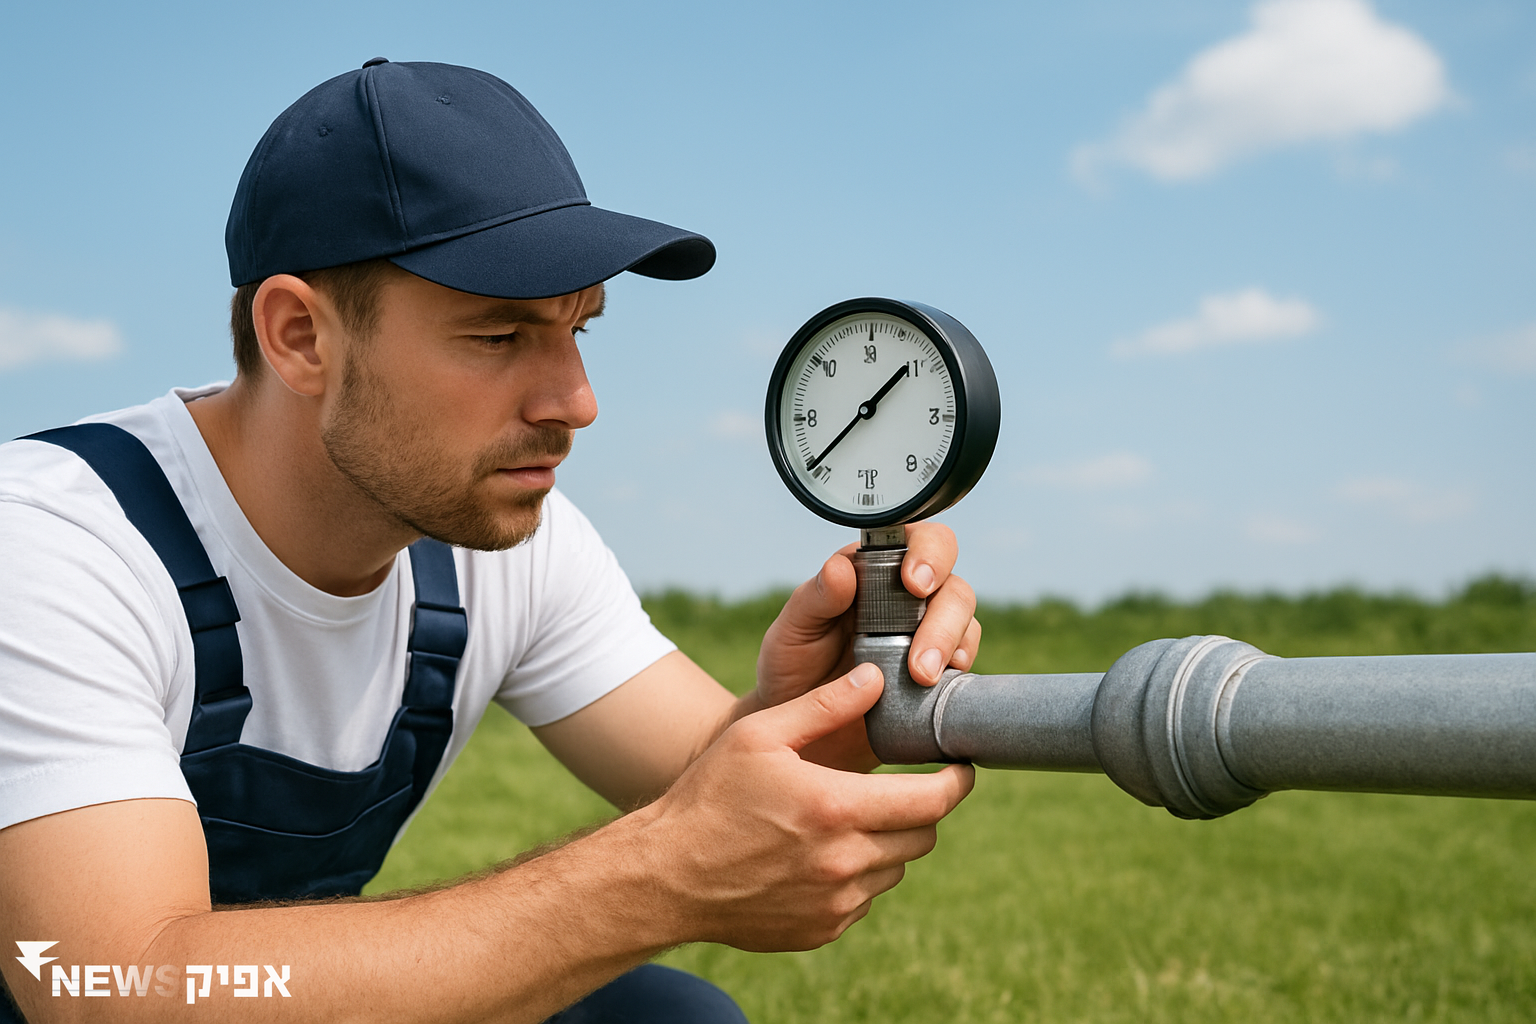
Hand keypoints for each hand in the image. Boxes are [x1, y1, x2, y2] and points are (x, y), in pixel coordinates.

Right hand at [640, 663, 974, 950]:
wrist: (665, 876)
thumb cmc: (709, 797)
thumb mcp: (760, 736)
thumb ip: (824, 705)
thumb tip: (875, 676)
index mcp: (835, 807)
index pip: (932, 800)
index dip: (957, 782)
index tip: (962, 768)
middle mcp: (844, 863)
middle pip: (922, 836)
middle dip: (920, 808)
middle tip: (898, 787)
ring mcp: (835, 904)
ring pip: (894, 868)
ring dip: (887, 842)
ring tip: (847, 817)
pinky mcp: (822, 929)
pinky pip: (864, 900)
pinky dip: (857, 876)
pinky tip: (819, 854)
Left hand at [749, 521, 980, 770]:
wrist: (800, 730)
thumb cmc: (793, 668)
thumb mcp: (793, 631)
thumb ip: (815, 598)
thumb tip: (842, 567)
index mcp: (873, 571)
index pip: (918, 541)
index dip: (928, 553)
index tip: (915, 583)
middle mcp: (908, 597)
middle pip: (952, 585)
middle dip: (942, 617)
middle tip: (918, 655)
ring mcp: (926, 633)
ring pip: (965, 621)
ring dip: (950, 644)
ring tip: (922, 677)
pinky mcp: (938, 670)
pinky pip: (964, 660)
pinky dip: (959, 668)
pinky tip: (939, 684)